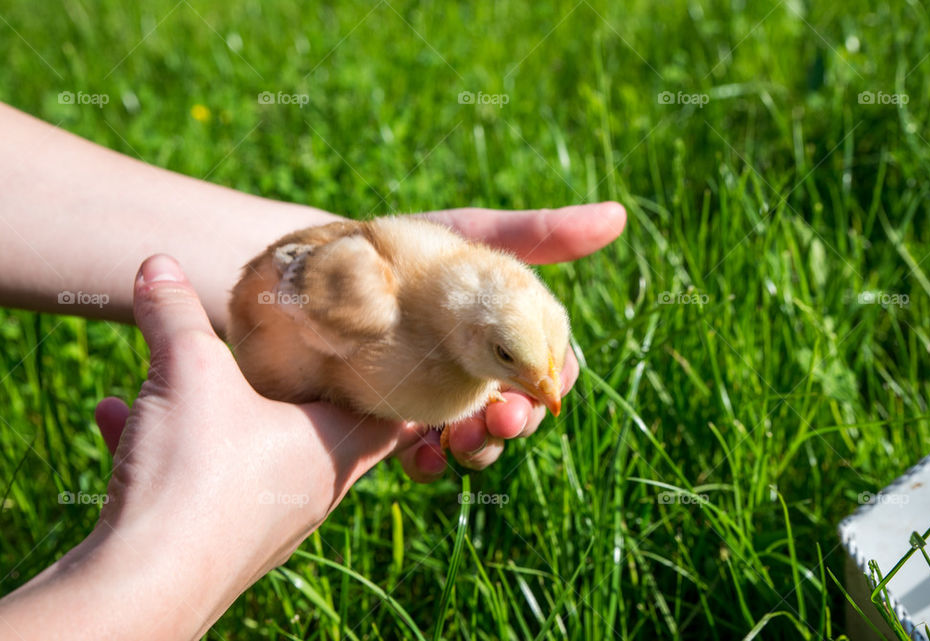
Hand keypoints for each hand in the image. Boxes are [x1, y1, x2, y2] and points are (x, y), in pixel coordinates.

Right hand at [89, 254, 424, 635]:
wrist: (143, 585)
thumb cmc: (195, 471)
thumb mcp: (187, 370)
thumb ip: (173, 312)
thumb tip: (157, 264)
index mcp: (333, 446)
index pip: (395, 413)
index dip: (395, 379)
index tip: (386, 347)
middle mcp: (311, 489)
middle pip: (324, 428)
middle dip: (299, 388)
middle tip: (288, 351)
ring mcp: (265, 523)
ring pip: (250, 454)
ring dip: (211, 413)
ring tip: (171, 377)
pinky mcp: (215, 546)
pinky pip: (197, 485)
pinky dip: (162, 449)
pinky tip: (113, 419)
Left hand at [392, 202, 625, 478]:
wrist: (311, 274)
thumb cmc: (399, 250)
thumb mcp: (467, 235)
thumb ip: (536, 233)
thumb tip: (618, 216)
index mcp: (502, 329)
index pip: (548, 362)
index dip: (555, 376)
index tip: (547, 383)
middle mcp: (476, 368)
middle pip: (519, 409)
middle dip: (519, 420)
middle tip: (505, 418)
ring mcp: (437, 399)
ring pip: (478, 440)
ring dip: (482, 447)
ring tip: (459, 439)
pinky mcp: (393, 426)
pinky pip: (425, 458)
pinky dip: (432, 463)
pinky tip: (422, 453)